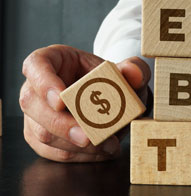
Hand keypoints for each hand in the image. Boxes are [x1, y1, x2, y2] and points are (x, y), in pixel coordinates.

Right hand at [20, 44, 150, 161]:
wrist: (111, 97)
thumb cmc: (111, 78)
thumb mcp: (126, 70)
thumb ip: (133, 69)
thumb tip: (132, 73)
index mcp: (53, 60)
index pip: (37, 65)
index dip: (44, 82)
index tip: (61, 100)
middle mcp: (38, 85)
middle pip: (32, 103)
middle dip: (61, 124)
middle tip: (88, 137)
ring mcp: (36, 112)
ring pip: (41, 132)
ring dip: (73, 145)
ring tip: (107, 146)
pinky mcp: (40, 135)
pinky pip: (52, 151)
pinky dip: (77, 156)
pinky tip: (100, 152)